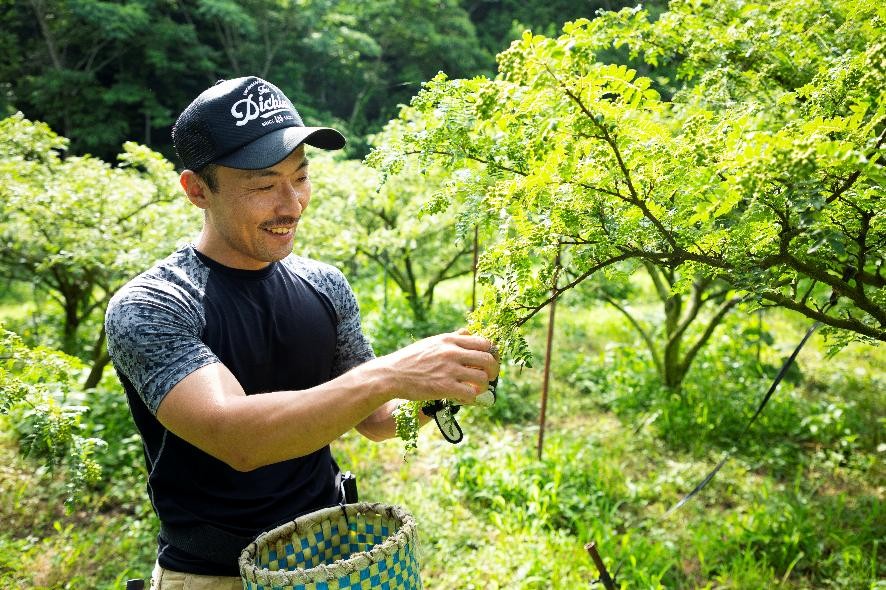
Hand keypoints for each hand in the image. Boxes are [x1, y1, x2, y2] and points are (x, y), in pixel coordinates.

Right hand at [378, 330, 499, 404]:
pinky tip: (464, 398)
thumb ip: (452, 338)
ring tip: (476, 390)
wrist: (391, 375)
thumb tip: (467, 332)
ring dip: (483, 387)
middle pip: (488, 359)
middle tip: (489, 378)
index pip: (484, 342)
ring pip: (482, 378)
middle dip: (493, 371)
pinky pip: (470, 393)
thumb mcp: (432, 342)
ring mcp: (449, 370)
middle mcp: (452, 352)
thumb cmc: (410, 359)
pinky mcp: (444, 387)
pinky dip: (471, 398)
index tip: (489, 362)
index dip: (492, 354)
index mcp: (449, 340)